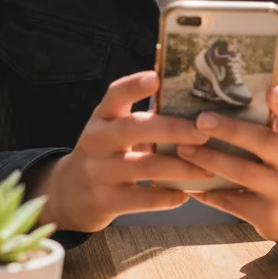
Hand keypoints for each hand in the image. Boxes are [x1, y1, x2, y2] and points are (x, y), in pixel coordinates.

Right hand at [28, 71, 218, 232]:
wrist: (68, 195)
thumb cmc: (105, 153)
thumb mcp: (112, 129)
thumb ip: (142, 118)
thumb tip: (193, 103)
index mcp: (102, 117)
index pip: (115, 95)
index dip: (134, 86)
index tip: (156, 77)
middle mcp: (97, 141)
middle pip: (134, 129)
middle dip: (174, 129)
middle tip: (205, 131)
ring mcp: (99, 172)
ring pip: (146, 166)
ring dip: (182, 168)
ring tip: (209, 169)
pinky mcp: (105, 201)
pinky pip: (142, 199)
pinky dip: (167, 197)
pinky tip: (186, 195)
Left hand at [179, 85, 277, 242]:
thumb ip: (269, 125)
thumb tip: (221, 100)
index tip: (271, 89)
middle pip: (264, 143)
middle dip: (231, 131)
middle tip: (201, 120)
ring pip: (243, 173)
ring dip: (210, 160)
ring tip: (184, 150)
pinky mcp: (268, 216)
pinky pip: (232, 202)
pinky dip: (208, 193)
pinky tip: (189, 185)